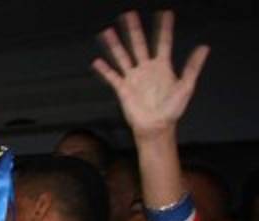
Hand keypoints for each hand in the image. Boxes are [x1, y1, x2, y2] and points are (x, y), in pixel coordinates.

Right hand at [92, 11, 208, 139]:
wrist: (157, 126)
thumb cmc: (173, 108)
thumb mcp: (186, 86)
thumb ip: (192, 66)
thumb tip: (204, 47)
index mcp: (162, 66)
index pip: (163, 42)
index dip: (165, 28)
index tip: (165, 13)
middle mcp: (146, 68)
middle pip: (139, 44)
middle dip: (134, 30)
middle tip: (129, 14)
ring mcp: (133, 77)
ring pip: (123, 57)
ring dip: (115, 45)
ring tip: (108, 32)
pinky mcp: (123, 89)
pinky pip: (112, 77)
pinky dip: (105, 70)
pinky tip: (97, 61)